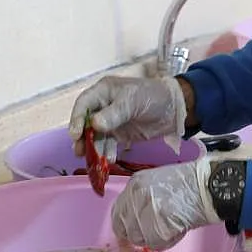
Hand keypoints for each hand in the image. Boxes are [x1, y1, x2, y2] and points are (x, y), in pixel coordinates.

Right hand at [69, 76, 186, 153]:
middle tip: (79, 151)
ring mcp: (112, 121)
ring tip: (93, 160)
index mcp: (104, 92)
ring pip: (96, 136)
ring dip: (93, 148)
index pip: (84, 104)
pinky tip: (109, 159)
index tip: (76, 135)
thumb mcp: (133, 101)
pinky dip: (107, 152)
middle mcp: (104, 106)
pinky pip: (109, 144)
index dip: (76, 119)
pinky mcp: (120, 134)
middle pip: (86, 122)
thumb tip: (95, 124)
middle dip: (82, 137)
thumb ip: (114, 113)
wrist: (175, 109)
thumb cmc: (153, 96)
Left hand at [110, 157, 219, 250]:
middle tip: (154, 235)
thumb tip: (134, 222)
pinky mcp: (158, 222)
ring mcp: (147, 208)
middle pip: (125, 227)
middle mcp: (137, 194)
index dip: (123, 227)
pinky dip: (166, 242)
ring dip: (154, 239)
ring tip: (171, 228)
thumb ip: (142, 200)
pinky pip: (155, 243)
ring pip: (139, 238)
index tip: (130, 235)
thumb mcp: (159, 184)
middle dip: (138, 235)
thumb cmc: (191, 185)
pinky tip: (177, 230)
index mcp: (136, 183)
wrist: (210, 185)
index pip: (117, 212)